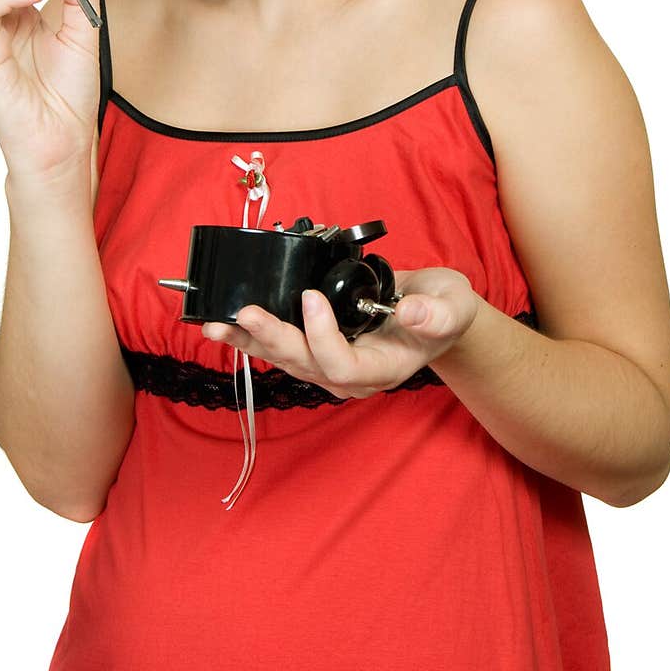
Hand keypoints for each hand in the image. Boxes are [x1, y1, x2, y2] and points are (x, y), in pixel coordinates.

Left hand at [200, 267, 479, 399]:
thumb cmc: (444, 311)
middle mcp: (350, 375)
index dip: (322, 335)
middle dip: (272, 338)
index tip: (313, 295)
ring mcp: (329, 365)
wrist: (433, 314)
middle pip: (303, 363)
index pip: (342, 365)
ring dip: (250, 341)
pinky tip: (226, 325)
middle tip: (245, 313)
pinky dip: (252, 335)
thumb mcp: (452, 306)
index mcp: (382, 369)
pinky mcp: (316, 349)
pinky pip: (280, 347)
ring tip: (216, 325)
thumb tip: (409, 310)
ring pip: (284, 359)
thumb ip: (436, 313)